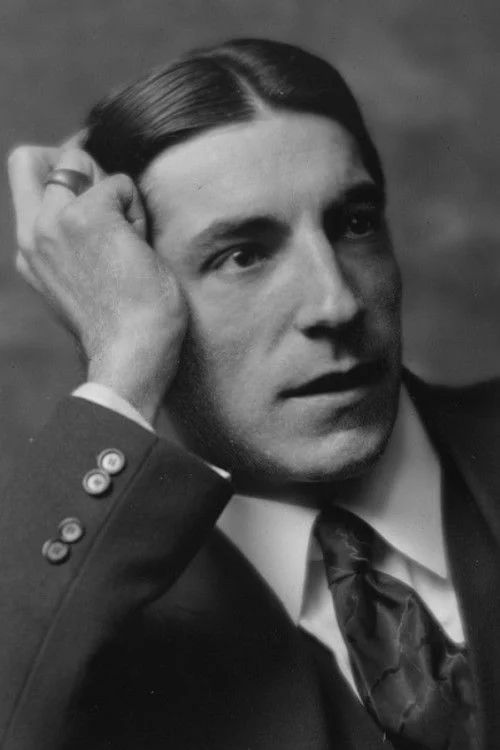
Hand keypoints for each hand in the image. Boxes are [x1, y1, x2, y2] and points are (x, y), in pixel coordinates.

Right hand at [7, 145, 186, 424]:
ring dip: (114, 192)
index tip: (91, 187)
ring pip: (80, 160)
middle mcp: (31, 232)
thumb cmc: (122, 324)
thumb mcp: (78, 280)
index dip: (57, 168)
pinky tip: (141, 247)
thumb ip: (69, 242)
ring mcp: (54, 221)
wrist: (133, 352)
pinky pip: (120, 184)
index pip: (22, 175)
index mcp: (27, 251)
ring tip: (131, 237)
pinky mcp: (88, 216)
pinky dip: (138, 209)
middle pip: (33, 155)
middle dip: (77, 164)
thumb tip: (93, 194)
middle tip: (111, 206)